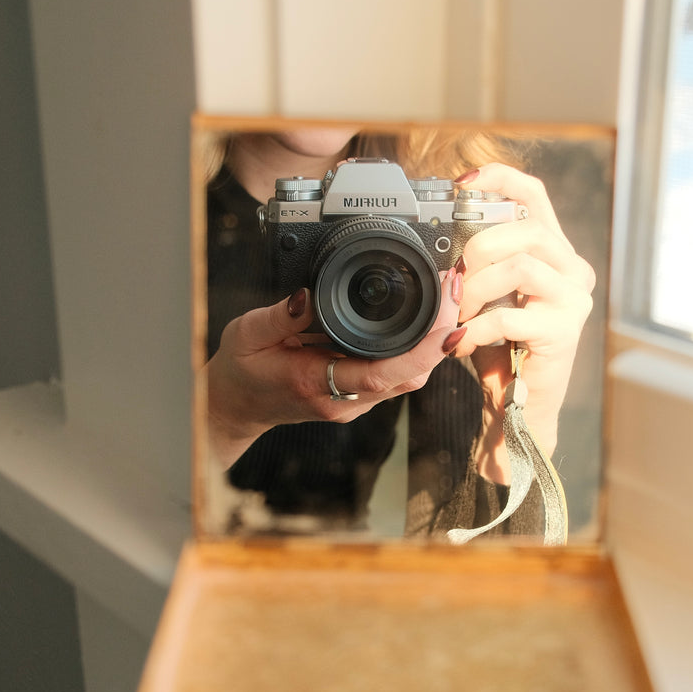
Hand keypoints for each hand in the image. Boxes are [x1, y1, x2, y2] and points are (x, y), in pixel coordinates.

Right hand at [205, 279, 461, 469]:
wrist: (238, 404)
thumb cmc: (241, 370)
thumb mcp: (247, 335)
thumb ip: (278, 316)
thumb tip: (306, 295)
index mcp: (315, 383)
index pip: (382, 373)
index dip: (422, 348)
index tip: (445, 314)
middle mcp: (343, 400)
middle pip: (411, 376)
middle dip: (440, 334)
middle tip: (453, 287)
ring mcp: (355, 402)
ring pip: (411, 377)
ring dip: (435, 340)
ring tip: (446, 293)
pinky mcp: (361, 396)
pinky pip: (400, 374)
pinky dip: (421, 347)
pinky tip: (429, 317)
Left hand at [444, 164, 595, 483]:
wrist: (518, 406)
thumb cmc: (500, 349)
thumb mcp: (484, 295)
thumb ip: (475, 264)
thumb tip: (442, 240)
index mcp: (553, 252)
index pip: (534, 195)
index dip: (500, 179)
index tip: (461, 184)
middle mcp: (572, 270)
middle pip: (527, 228)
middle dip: (479, 247)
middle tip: (454, 277)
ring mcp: (572, 300)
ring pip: (520, 266)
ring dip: (476, 289)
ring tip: (457, 316)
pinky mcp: (563, 332)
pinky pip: (509, 316)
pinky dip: (474, 329)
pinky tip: (459, 344)